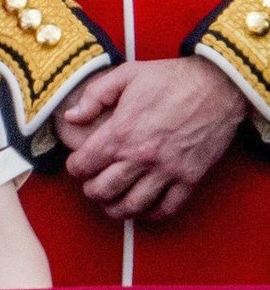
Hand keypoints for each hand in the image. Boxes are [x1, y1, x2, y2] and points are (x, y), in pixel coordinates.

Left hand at [61, 57, 245, 219]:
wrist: (218, 85)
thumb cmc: (170, 78)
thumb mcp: (125, 75)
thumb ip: (93, 96)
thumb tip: (71, 117)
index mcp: (120, 133)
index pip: (83, 165)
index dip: (75, 167)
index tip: (78, 164)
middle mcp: (140, 156)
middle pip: (103, 190)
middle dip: (91, 191)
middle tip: (92, 186)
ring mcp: (166, 170)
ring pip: (132, 205)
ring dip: (116, 209)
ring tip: (111, 203)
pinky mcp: (190, 177)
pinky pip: (167, 208)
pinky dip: (151, 214)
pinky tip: (143, 208)